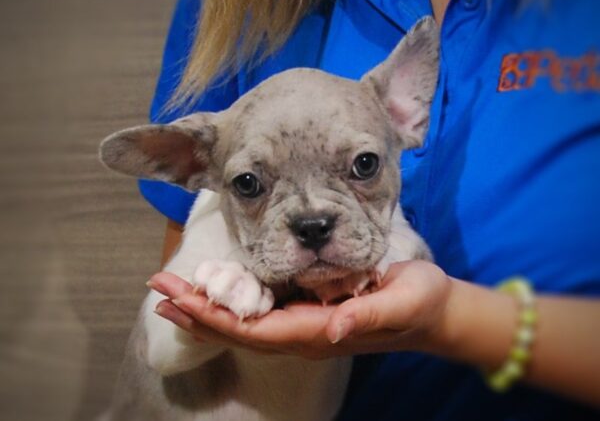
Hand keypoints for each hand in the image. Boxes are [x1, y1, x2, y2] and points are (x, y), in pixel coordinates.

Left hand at [147, 260, 452, 359]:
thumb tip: (332, 327)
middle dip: (197, 313)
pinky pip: (260, 314)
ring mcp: (305, 326)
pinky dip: (230, 304)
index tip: (179, 299)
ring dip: (206, 311)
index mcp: (320, 333)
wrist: (432, 311)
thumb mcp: (402, 303)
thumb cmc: (421, 302)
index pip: (256, 331)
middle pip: (240, 330)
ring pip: (244, 324)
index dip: (215, 317)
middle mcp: (305, 334)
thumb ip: (368, 316)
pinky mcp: (309, 313)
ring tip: (171, 296)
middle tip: (158, 292)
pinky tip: (213, 295)